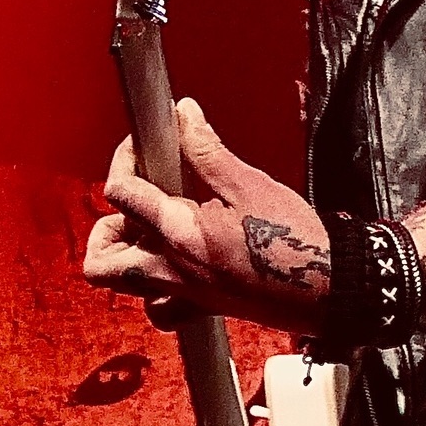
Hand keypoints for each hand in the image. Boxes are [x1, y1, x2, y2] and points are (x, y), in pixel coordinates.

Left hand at [84, 98, 329, 334]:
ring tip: (150, 231)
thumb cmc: (294, 241)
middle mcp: (170, 269)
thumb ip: (208, 151)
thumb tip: (184, 117)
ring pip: (120, 284)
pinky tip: (174, 266)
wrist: (325, 286)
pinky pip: (157, 308)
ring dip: (124, 255)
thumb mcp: (250, 184)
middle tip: (136, 201)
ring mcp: (181, 294)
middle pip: (100, 257)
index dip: (125, 159)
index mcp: (179, 234)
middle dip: (108, 223)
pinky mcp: (200, 308)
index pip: (121, 192)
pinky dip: (153, 290)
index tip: (143, 147)